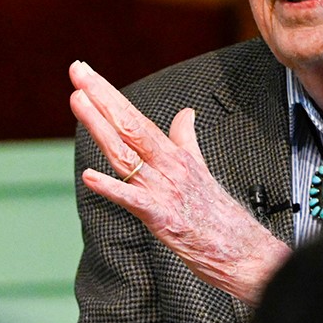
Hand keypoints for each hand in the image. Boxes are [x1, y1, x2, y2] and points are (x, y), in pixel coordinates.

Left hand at [69, 59, 289, 302]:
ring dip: (100, 127)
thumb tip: (186, 113)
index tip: (86, 73)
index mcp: (173, 156)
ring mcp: (165, 191)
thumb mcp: (202, 169)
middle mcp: (168, 167)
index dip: (109, 96)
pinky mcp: (164, 219)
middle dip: (101, 97)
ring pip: (126, 154)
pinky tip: (89, 176)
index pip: (136, 118)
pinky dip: (112, 188)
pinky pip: (134, 201)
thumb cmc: (220, 216)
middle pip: (129, 126)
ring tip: (78, 100)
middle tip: (77, 70)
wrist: (244, 252)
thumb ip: (186, 140)